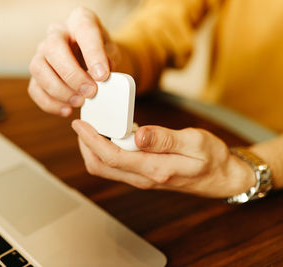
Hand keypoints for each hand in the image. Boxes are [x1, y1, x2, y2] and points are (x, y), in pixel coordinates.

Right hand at [28, 7, 121, 116]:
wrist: (94, 61)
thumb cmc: (103, 54)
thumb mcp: (113, 53)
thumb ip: (109, 62)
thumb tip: (102, 77)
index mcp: (80, 21)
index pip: (83, 30)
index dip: (93, 53)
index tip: (103, 76)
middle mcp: (57, 33)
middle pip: (53, 48)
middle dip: (72, 74)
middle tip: (90, 92)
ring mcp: (42, 52)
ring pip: (38, 68)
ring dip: (59, 90)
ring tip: (79, 102)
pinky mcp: (37, 74)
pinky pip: (34, 88)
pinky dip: (50, 103)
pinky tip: (67, 110)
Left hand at [71, 120, 255, 197]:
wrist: (221, 178)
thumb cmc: (211, 158)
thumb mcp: (195, 143)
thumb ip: (165, 139)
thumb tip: (138, 134)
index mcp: (154, 169)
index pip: (111, 156)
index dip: (91, 140)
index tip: (79, 124)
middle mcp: (142, 178)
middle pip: (100, 166)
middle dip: (85, 145)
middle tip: (81, 123)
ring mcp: (141, 178)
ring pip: (105, 168)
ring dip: (93, 148)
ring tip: (91, 126)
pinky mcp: (142, 175)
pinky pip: (116, 166)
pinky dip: (105, 151)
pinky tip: (109, 134)